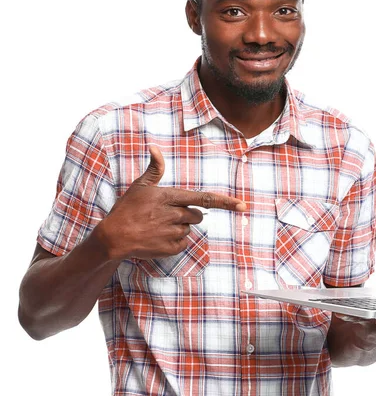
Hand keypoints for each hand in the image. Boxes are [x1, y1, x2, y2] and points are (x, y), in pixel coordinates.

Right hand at [95, 146, 245, 260]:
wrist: (113, 237)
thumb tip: (155, 147)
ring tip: (157, 225)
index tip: (242, 205)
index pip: (204, 199)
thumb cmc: (127, 210)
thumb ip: (154, 169)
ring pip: (188, 228)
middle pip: (197, 215)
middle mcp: (174, 215)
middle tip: (167, 214)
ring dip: (179, 226)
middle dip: (188, 214)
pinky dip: (174, 240)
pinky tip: (157, 237)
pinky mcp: (170, 248)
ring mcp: (173, 233)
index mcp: (169, 197)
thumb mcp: (140, 186)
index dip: (225, 202)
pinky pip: (182, 243)